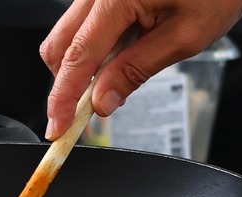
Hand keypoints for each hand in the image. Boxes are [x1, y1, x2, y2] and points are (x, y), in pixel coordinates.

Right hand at [40, 0, 241, 139]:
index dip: (64, 96)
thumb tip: (102, 101)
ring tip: (114, 81)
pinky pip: (85, 25)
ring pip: (68, 36)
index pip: (78, 56)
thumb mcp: (183, 38)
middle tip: (84, 115)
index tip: (58, 126)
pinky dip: (93, 50)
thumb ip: (136, 70)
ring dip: (82, 67)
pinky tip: (120, 57)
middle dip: (66, 84)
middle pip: (59, 45)